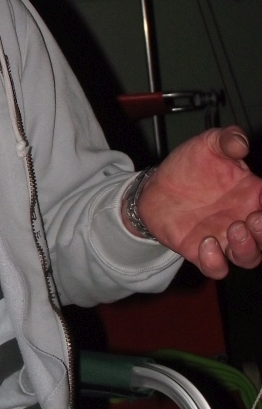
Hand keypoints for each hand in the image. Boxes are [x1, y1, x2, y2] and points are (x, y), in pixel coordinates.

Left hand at [130, 126, 261, 278]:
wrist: (156, 186)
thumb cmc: (190, 165)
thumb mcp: (209, 144)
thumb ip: (227, 139)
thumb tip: (241, 143)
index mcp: (254, 194)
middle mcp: (244, 219)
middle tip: (254, 218)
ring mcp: (223, 238)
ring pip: (250, 258)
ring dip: (248, 248)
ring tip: (234, 229)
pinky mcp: (200, 252)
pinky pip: (217, 268)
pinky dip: (216, 262)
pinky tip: (206, 242)